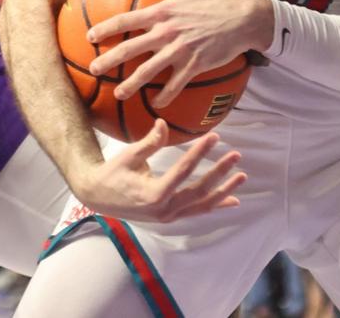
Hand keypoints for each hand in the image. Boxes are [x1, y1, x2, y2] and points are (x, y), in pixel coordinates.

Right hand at [71, 120, 244, 223]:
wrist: (96, 197)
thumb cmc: (112, 174)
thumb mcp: (128, 156)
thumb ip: (149, 142)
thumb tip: (164, 123)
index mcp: (153, 194)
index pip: (183, 171)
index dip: (200, 152)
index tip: (214, 136)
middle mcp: (164, 210)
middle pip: (199, 191)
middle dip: (219, 172)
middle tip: (236, 155)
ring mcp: (168, 216)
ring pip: (202, 204)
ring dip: (223, 190)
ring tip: (242, 176)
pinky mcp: (170, 217)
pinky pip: (197, 212)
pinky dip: (215, 205)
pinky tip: (233, 199)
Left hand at [87, 0, 271, 107]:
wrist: (244, 17)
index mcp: (162, 12)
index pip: (126, 20)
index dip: (106, 28)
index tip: (90, 37)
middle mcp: (167, 32)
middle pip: (131, 48)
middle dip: (109, 60)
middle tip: (93, 70)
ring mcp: (181, 50)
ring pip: (149, 71)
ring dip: (131, 84)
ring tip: (117, 94)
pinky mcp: (195, 64)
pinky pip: (175, 85)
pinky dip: (165, 96)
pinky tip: (156, 104)